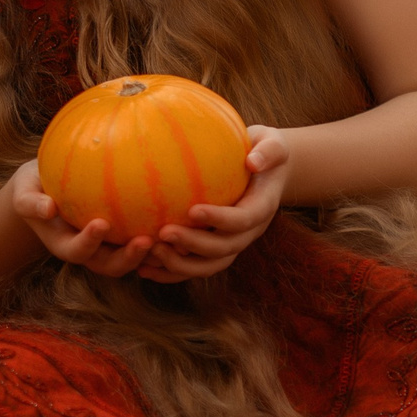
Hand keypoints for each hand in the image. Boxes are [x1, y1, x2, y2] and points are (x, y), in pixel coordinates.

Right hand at [7, 157, 159, 279]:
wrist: (46, 188)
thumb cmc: (33, 187)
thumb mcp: (24, 191)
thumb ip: (30, 202)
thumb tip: (46, 208)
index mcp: (64, 244)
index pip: (78, 251)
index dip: (89, 242)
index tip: (101, 223)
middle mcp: (88, 251)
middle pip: (110, 266)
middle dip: (128, 258)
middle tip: (146, 240)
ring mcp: (106, 247)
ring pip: (131, 259)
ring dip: (149, 254)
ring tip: (169, 238)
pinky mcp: (120, 238)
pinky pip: (141, 244)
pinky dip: (158, 241)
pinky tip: (177, 222)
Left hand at [138, 127, 287, 281]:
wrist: (267, 172)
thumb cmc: (264, 151)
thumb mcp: (274, 143)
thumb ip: (269, 151)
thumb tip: (254, 161)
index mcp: (261, 208)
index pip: (243, 219)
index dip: (220, 219)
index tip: (193, 210)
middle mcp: (248, 232)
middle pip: (223, 248)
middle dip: (194, 244)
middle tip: (164, 232)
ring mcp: (232, 243)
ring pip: (209, 265)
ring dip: (180, 265)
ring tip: (151, 252)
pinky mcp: (216, 248)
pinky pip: (194, 265)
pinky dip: (171, 272)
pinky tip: (143, 269)